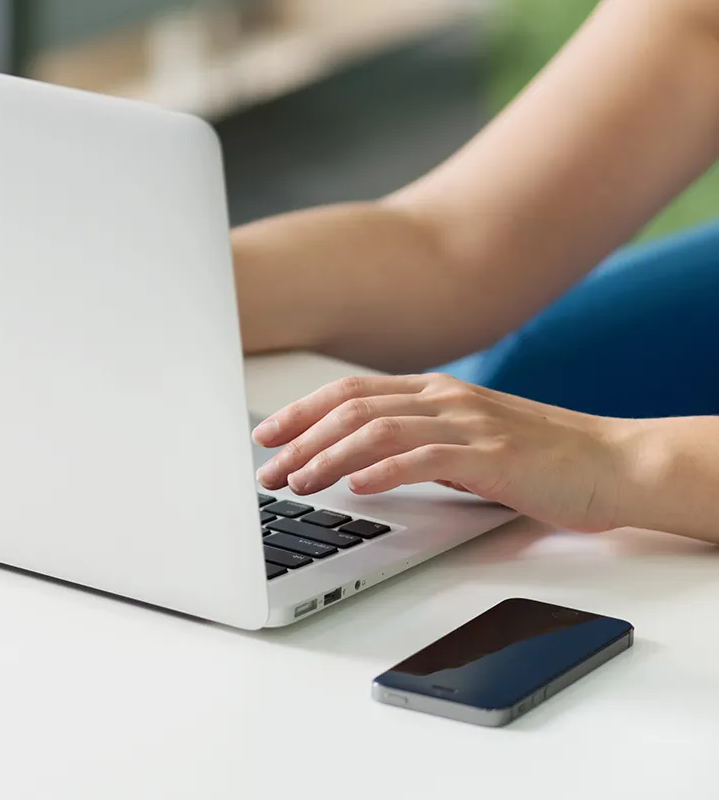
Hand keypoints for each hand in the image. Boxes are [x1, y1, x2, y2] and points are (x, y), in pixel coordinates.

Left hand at [253, 373, 630, 532]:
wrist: (615, 463)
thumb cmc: (542, 459)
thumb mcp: (467, 442)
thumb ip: (418, 443)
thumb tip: (358, 464)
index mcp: (436, 392)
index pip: (351, 392)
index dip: (301, 411)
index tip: (265, 435)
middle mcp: (446, 399)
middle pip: (352, 408)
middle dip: (300, 438)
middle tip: (266, 470)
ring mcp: (469, 423)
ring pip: (377, 430)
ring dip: (328, 457)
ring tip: (297, 481)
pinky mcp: (491, 456)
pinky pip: (425, 457)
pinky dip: (382, 470)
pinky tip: (355, 487)